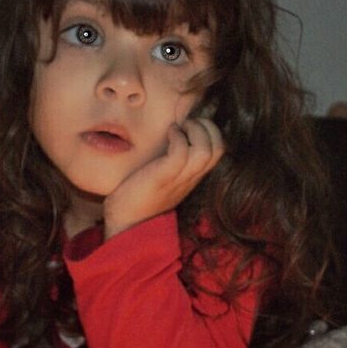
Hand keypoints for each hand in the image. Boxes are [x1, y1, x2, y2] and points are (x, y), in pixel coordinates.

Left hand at [103, 117, 224, 238]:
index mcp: (194, 176)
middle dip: (207, 126)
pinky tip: (168, 134)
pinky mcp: (163, 177)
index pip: (220, 150)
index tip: (190, 126)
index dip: (211, 131)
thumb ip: (174, 161)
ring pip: (206, 149)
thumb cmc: (139, 196)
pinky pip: (181, 152)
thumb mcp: (165, 176)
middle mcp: (191, 177)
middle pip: (219, 147)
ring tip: (178, 128)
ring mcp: (179, 178)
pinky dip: (178, 137)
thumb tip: (174, 134)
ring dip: (195, 130)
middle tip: (186, 124)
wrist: (126, 223)